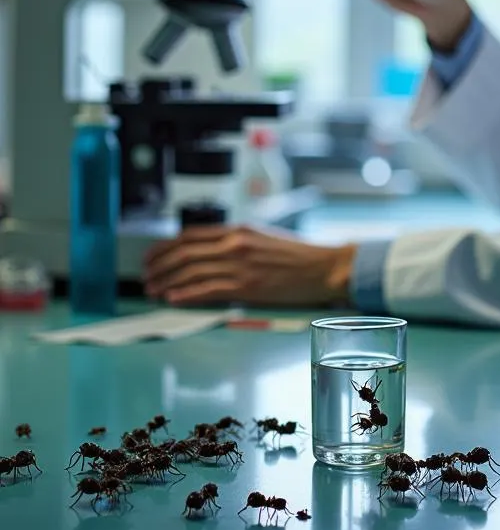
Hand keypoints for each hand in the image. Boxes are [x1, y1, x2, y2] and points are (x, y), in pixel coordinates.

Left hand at [143, 225, 355, 306]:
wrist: (323, 268)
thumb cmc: (298, 256)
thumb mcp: (263, 238)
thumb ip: (236, 242)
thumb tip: (209, 254)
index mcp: (239, 230)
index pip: (190, 235)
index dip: (164, 247)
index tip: (151, 258)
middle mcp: (236, 244)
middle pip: (184, 253)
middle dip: (159, 266)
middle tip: (146, 277)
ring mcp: (240, 266)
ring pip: (191, 272)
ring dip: (167, 282)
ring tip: (153, 291)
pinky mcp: (247, 287)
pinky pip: (207, 290)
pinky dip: (186, 294)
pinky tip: (172, 298)